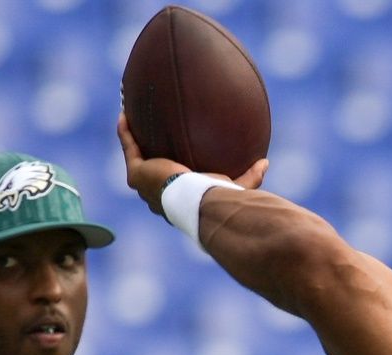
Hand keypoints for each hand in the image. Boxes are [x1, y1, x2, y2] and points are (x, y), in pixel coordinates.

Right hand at [116, 113, 267, 215]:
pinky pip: (129, 147)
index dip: (171, 174)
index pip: (173, 187)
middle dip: (148, 157)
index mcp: (179, 201)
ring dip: (133, 140)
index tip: (174, 159)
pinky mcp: (138, 175)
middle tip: (150, 138)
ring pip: (135, 159)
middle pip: (151, 174)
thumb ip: (249, 177)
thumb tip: (265, 162)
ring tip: (132, 121)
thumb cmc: (221, 199)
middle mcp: (158, 197)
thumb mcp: (236, 186)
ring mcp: (146, 187)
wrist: (203, 203)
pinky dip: (126, 132)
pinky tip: (126, 114)